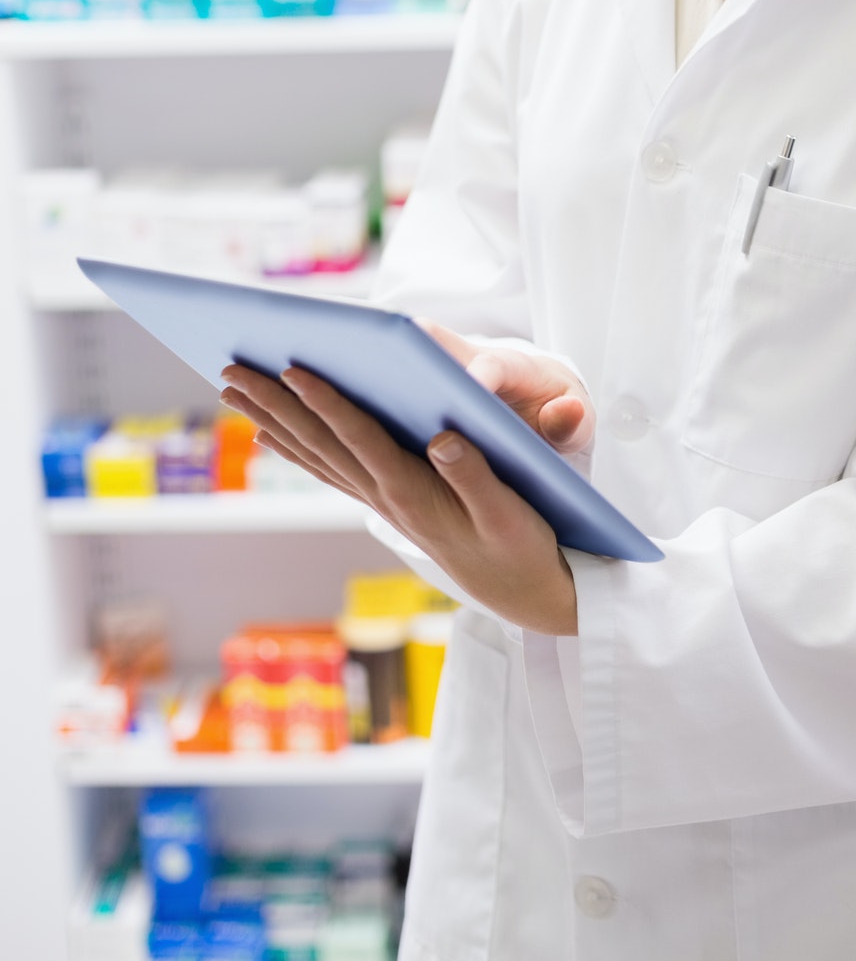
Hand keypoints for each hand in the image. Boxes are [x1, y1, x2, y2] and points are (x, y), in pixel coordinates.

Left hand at [217, 326, 589, 635]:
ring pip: (316, 454)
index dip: (328, 404)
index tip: (292, 369)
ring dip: (274, 419)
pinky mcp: (388, 502)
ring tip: (235, 390)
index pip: (361, 439)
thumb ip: (476, 474)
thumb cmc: (520, 545)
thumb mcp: (510, 513)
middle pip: (321, 444)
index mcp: (414, 493)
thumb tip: (443, 437)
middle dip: (275, 404)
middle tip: (230, 370)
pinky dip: (296, 446)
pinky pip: (329, 468)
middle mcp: (386, 497)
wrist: (520, 590)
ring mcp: (382, 501)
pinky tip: (273, 431)